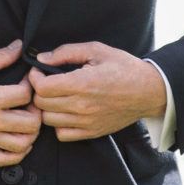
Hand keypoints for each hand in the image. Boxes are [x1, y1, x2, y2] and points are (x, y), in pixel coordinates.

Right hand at [0, 40, 41, 167]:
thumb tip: (19, 47)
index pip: (26, 95)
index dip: (32, 85)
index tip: (26, 80)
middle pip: (31, 122)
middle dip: (36, 110)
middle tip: (30, 102)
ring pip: (23, 144)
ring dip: (31, 132)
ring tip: (25, 120)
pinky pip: (5, 160)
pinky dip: (18, 153)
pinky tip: (18, 140)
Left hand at [28, 41, 166, 141]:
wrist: (149, 91)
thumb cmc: (124, 68)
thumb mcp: (96, 50)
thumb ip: (66, 52)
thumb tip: (42, 58)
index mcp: (82, 83)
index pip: (41, 87)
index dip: (34, 77)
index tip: (38, 71)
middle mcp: (82, 106)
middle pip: (41, 103)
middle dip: (37, 90)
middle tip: (45, 82)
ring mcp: (86, 122)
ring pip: (47, 120)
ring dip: (46, 107)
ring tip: (54, 96)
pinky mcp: (91, 132)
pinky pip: (62, 134)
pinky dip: (58, 124)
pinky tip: (64, 111)